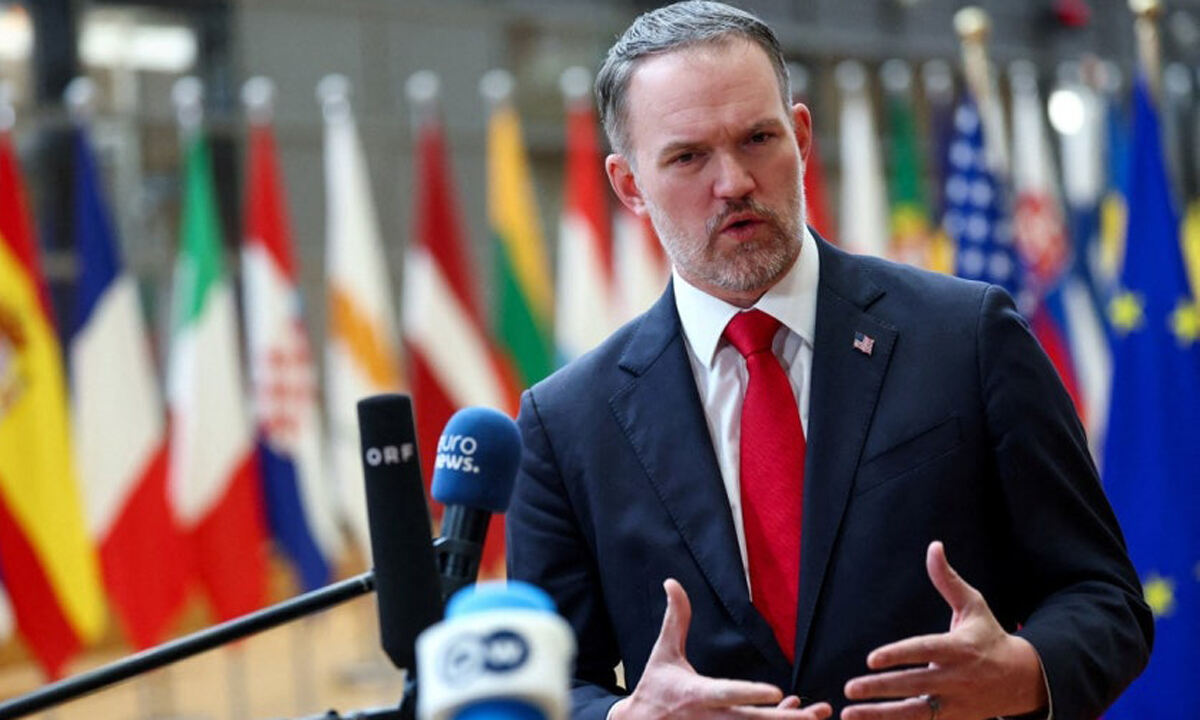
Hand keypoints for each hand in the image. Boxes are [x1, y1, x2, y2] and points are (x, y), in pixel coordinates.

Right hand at [612, 578, 832, 719]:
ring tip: (818, 715)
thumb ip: (675, 618)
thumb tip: (672, 581)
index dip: (752, 694)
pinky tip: (795, 713)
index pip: (728, 694)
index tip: (778, 692)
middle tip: (815, 715)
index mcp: (698, 694)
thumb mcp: (664, 652)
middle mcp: (712, 718)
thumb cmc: (655, 686)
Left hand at [841, 542, 1048, 719]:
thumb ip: (948, 580)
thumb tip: (934, 546)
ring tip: (850, 714)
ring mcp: (956, 703)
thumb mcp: (973, 606)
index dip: (898, 655)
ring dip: (880, 716)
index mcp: (959, 648)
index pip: (924, 651)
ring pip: (914, 713)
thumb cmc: (989, 637)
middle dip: (880, 688)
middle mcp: (956, 678)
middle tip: (850, 688)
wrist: (1022, 679)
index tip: (871, 659)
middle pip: (914, 685)